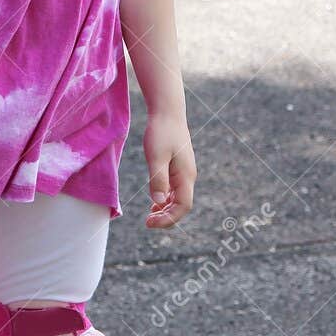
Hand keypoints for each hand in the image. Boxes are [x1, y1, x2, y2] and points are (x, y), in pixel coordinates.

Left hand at [143, 111, 195, 229]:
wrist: (167, 113)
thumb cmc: (161, 132)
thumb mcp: (156, 157)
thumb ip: (158, 179)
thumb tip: (159, 202)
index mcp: (185, 176)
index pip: (183, 207)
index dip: (168, 219)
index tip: (150, 222)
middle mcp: (188, 177)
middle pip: (182, 206)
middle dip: (166, 217)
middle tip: (147, 222)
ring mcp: (184, 173)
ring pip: (179, 199)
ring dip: (166, 210)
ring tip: (150, 216)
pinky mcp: (178, 168)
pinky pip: (175, 190)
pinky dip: (166, 199)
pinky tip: (155, 202)